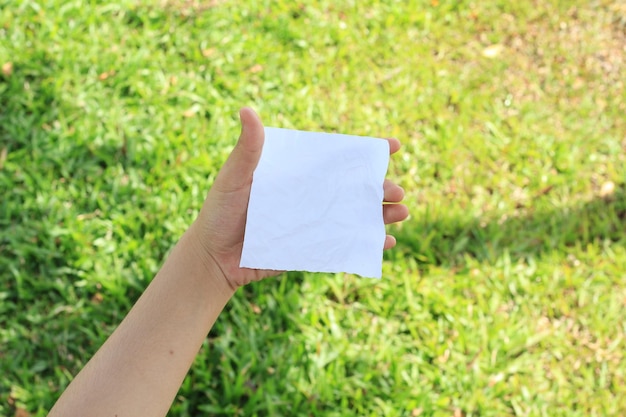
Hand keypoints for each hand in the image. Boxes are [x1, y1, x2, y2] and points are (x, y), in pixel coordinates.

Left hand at [191, 108, 408, 289]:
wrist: (212, 258)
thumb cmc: (220, 212)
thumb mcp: (234, 176)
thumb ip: (248, 149)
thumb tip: (247, 110)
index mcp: (298, 174)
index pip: (336, 159)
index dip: (366, 152)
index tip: (393, 145)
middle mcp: (310, 196)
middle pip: (353, 189)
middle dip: (380, 187)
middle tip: (396, 190)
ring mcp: (313, 223)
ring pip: (355, 216)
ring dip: (382, 215)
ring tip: (402, 212)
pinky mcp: (312, 249)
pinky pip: (345, 246)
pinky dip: (366, 245)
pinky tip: (385, 244)